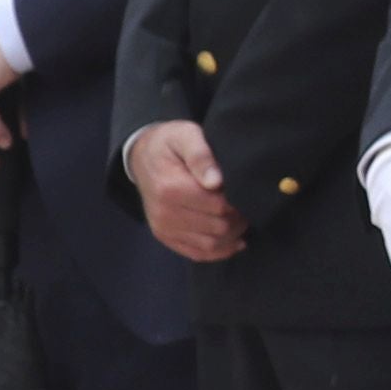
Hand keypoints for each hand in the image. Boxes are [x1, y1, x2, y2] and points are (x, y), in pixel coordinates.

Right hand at [127, 121, 244, 265]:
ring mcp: (163, 228)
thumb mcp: (186, 135)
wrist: (142, 157)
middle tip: (247, 205)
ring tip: (241, 219)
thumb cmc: (170, 143)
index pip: (219, 207)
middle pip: (218, 228)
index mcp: (170, 189)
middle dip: (239, 218)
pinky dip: (219, 251)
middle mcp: (164, 213)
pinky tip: (234, 240)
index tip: (244, 191)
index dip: (238, 201)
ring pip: (211, 245)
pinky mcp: (165, 237)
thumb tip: (216, 182)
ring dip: (232, 236)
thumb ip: (202, 156)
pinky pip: (197, 254)